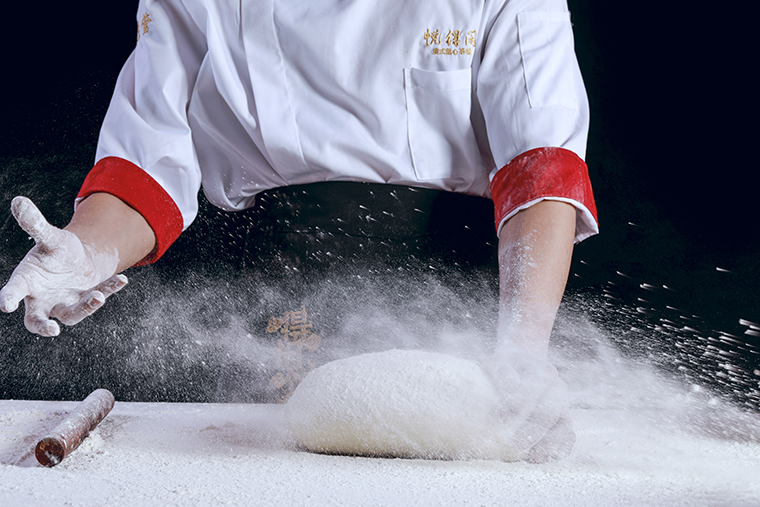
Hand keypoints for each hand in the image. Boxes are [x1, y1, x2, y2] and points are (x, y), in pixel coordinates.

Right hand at [0, 196, 127, 335]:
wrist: (78, 260)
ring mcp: (65, 304)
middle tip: (52, 330)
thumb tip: (19, 200)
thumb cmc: (56, 252)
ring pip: (71, 315)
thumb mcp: (48, 237)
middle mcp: (43, 300)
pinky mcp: (86, 302)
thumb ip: (35, 224)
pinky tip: (122, 279)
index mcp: (26, 282)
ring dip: (85, 308)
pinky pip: (98, 298)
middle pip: (36, 320)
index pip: (13, 292)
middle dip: (42, 327)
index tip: (6, 305)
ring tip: (98, 297)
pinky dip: (110, 289)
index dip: (8, 298)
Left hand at [483, 348, 574, 462]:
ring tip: (534, 458)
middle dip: (534, 429)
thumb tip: (511, 386)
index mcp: (542, 370)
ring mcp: (563, 402)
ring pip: (563, 424)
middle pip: (550, 410)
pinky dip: (564, 445)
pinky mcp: (563, 416)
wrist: (523, 361)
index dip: (517, 403)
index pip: (533, 388)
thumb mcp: (501, 362)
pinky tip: (552, 457)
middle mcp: (556, 387)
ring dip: (551, 442)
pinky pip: (569, 432)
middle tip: (516, 444)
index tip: (499, 418)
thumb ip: (504, 372)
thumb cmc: (507, 365)